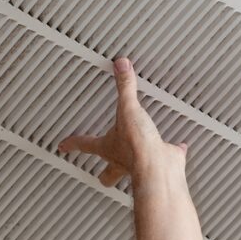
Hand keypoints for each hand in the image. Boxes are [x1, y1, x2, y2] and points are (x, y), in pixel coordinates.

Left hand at [58, 58, 186, 186]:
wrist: (159, 168)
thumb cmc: (137, 147)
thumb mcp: (128, 110)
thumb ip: (125, 88)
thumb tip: (120, 66)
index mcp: (108, 148)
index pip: (85, 144)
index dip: (73, 144)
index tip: (64, 146)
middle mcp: (122, 160)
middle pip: (108, 173)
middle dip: (104, 172)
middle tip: (101, 170)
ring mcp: (142, 164)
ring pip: (133, 169)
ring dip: (134, 163)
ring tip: (137, 154)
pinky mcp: (163, 161)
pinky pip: (169, 155)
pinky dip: (172, 150)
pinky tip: (177, 146)